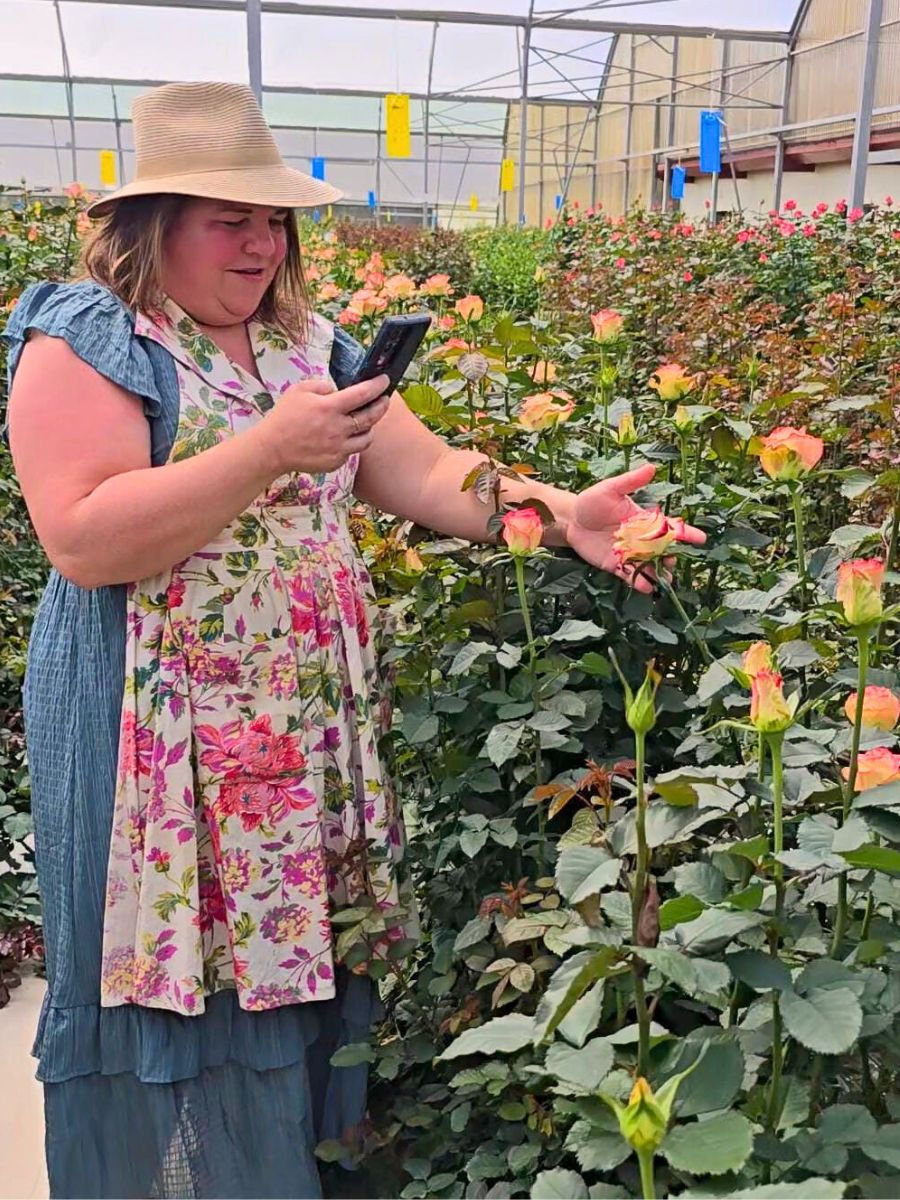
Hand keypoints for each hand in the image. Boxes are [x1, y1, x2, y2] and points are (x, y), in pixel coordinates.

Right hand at [253, 374, 390, 475]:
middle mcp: (337, 429)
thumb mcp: (299, 390)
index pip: (362, 394)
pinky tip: (343, 437)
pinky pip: (351, 451)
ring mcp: (338, 448)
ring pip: (367, 438)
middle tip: (384, 400)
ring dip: (370, 428)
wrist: (272, 448)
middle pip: (371, 417)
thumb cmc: (284, 417)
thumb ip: (323, 386)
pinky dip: (351, 443)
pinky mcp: (335, 462)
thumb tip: (338, 390)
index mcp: (329, 407)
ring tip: (366, 421)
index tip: (385, 381)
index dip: (377, 386)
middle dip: (382, 406)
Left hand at [566, 463, 705, 593]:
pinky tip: (646, 587)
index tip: (701, 539)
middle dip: (671, 557)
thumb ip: (631, 481)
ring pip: (649, 566)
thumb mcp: (611, 489)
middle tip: (672, 562)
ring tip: (664, 580)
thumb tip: (652, 467)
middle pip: (662, 551)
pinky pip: (630, 575)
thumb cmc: (592, 501)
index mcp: (644, 520)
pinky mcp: (615, 565)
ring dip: (658, 574)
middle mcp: (640, 539)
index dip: (686, 533)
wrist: (570, 520)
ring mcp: (629, 554)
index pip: (669, 527)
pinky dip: (638, 581)